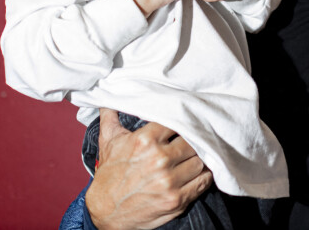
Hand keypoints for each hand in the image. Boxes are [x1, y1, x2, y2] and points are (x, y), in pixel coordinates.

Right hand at [85, 109, 211, 229]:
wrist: (103, 213)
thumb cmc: (109, 175)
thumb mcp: (108, 141)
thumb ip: (111, 115)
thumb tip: (108, 95)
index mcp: (146, 140)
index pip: (179, 120)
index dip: (185, 120)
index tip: (188, 120)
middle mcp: (159, 159)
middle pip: (193, 140)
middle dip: (194, 139)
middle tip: (194, 139)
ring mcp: (169, 181)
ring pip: (201, 160)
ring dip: (200, 158)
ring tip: (196, 156)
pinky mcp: (177, 200)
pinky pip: (203, 181)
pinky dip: (205, 176)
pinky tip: (200, 172)